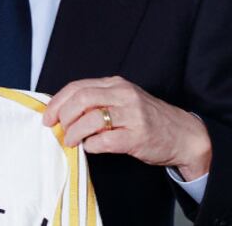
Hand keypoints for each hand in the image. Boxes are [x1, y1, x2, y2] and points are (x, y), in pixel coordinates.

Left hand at [42, 76, 211, 180]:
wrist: (183, 134)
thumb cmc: (148, 118)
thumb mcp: (123, 100)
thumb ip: (98, 100)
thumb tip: (62, 111)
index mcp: (116, 84)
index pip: (77, 87)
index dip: (58, 102)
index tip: (47, 116)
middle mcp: (124, 95)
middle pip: (81, 99)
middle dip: (62, 115)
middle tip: (56, 129)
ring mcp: (132, 115)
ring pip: (91, 119)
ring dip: (74, 132)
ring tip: (70, 141)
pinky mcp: (138, 136)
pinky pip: (105, 141)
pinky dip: (91, 145)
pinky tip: (90, 147)